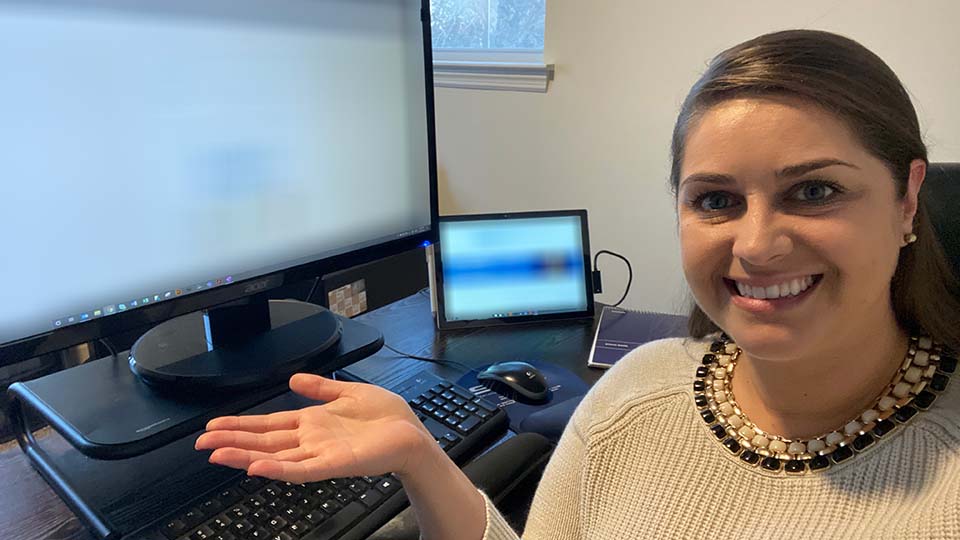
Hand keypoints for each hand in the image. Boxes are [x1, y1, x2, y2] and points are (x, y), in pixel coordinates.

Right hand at [195, 374, 433, 483]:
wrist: (412, 434)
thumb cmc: (387, 417)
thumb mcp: (349, 392)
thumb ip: (320, 387)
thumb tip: (295, 378)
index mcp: (313, 422)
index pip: (269, 424)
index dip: (241, 425)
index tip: (215, 425)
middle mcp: (311, 439)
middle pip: (263, 440)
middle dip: (232, 440)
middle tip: (202, 442)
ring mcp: (320, 453)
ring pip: (274, 456)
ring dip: (245, 456)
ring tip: (218, 454)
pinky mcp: (334, 463)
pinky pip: (301, 469)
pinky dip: (278, 469)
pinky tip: (257, 467)